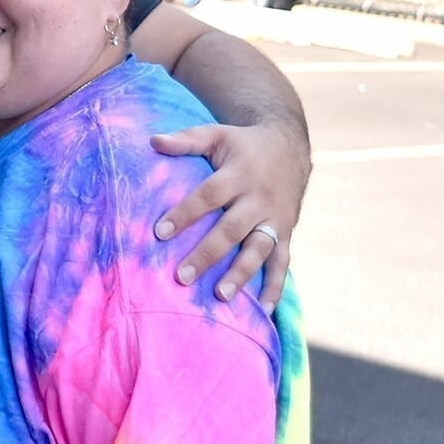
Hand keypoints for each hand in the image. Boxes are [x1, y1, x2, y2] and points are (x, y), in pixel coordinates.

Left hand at [151, 121, 310, 307]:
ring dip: (241, 274)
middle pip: (231, 229)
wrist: (291, 147)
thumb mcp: (217, 134)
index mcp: (239, 174)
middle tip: (182, 277)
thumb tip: (153, 141)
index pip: (208, 196)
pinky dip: (275, 286)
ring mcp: (275, 219)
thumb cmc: (243, 145)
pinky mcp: (287, 233)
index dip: (184, 214)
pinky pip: (283, 262)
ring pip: (259, 250)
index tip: (159, 233)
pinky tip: (264, 309)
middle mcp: (259, 199)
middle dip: (207, 254)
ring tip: (221, 296)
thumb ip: (186, 139)